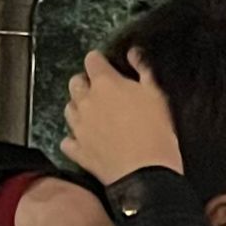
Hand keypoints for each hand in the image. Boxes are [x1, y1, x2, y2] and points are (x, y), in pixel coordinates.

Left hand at [58, 50, 183, 185]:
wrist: (145, 173)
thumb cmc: (156, 131)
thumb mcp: (157, 94)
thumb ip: (144, 69)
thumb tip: (132, 52)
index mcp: (105, 84)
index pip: (92, 60)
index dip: (99, 61)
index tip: (107, 66)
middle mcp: (86, 102)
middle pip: (75, 83)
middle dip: (85, 83)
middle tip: (101, 91)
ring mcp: (79, 127)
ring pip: (68, 109)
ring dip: (78, 108)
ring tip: (93, 114)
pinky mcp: (77, 150)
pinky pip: (68, 140)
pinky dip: (74, 138)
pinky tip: (85, 140)